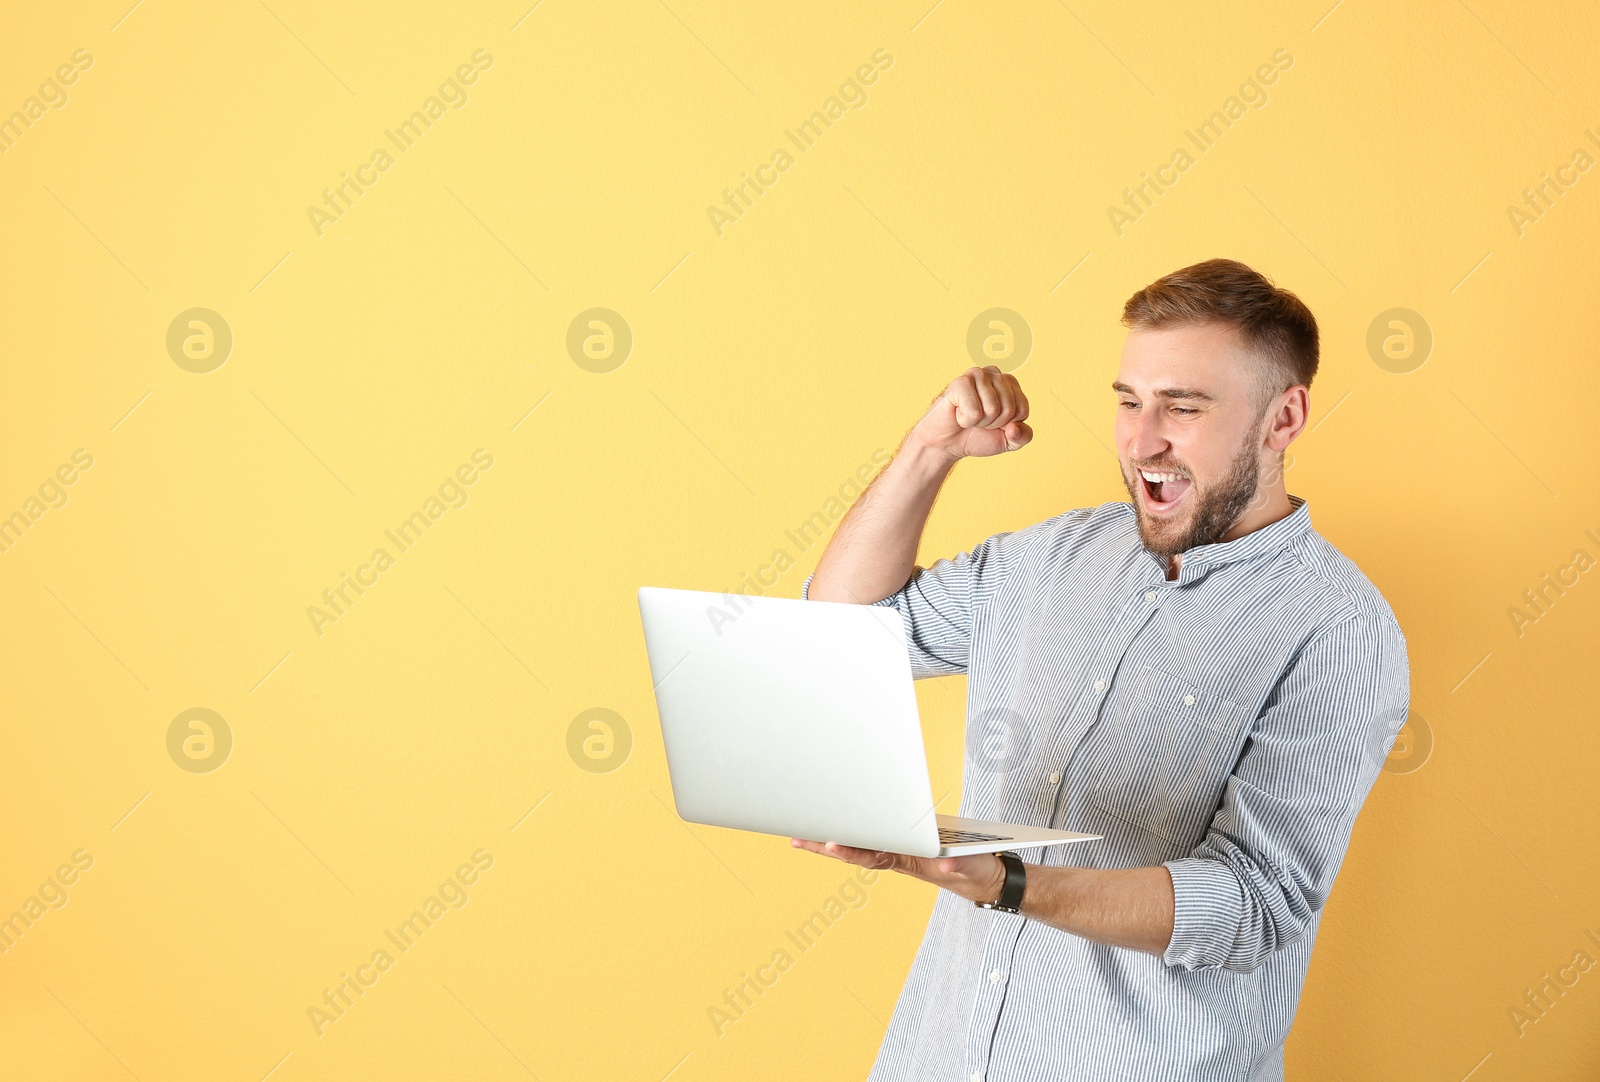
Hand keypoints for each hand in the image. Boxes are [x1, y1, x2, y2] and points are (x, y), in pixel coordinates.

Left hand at [789, 837, 1006, 905]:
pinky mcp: (907, 842)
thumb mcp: (963, 867)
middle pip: (855, 850)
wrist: (983, 877)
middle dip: (825, 846)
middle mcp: (898, 855)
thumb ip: (955, 863)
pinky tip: (838, 834)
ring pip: (862, 844)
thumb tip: (946, 863)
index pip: (872, 855)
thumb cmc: (969, 870)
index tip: (829, 843)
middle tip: (795, 840)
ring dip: (834, 841)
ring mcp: (900, 850)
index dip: (850, 851)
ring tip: (805, 836)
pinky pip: (873, 837)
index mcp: (906, 860)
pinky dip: (854, 835)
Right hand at [909, 366, 1032, 462]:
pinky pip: (975, 411)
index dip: (1008, 425)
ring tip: (968, 415)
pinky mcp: (960, 382)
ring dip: (979, 422)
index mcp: (1010, 383)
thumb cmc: (977, 435)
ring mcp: (977, 375)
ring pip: (993, 409)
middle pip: (1009, 409)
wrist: (947, 443)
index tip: (993, 422)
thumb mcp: (1008, 441)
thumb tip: (1014, 428)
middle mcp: (995, 374)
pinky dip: (966, 420)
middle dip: (994, 423)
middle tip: (979, 420)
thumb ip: (1023, 437)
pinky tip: (958, 413)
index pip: (1022, 410)